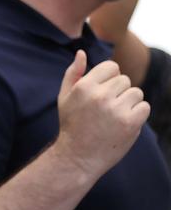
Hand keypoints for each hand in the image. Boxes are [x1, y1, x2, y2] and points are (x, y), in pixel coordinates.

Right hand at [54, 50, 149, 178]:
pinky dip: (138, 114)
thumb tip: (81, 53)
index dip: (110, 78)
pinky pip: (144, 107)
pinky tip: (123, 122)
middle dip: (119, 91)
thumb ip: (73, 73)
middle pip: (125, 80)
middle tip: (107, 108)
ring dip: (130, 102)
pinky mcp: (130, 123)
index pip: (112, 67)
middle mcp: (99, 96)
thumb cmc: (71, 124)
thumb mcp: (65, 97)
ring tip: (115, 115)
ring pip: (136, 92)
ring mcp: (116, 109)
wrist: (77, 157)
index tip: (104, 92)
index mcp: (84, 87)